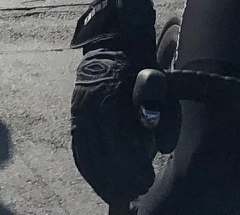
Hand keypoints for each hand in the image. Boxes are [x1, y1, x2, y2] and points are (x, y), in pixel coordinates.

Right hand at [71, 48, 155, 204]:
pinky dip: (91, 173)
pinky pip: (79, 152)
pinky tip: (104, 187)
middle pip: (99, 153)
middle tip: (140, 191)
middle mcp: (86, 105)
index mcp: (106, 94)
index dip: (131, 164)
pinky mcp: (76, 120)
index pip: (115, 139)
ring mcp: (78, 113)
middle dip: (120, 178)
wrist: (113, 43)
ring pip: (86, 157)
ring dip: (104, 181)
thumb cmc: (139, 65)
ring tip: (123, 196)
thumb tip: (164, 147)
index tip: (148, 179)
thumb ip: (163, 113)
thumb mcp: (158, 83)